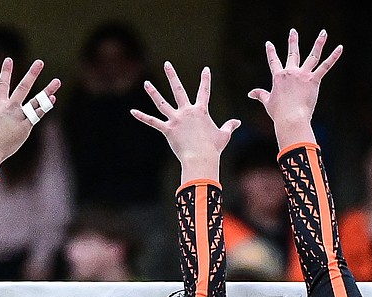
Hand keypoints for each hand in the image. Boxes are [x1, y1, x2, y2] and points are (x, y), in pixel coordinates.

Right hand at [0, 58, 60, 165]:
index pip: (2, 84)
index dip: (6, 71)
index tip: (9, 59)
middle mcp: (9, 108)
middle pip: (23, 87)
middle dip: (32, 74)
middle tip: (40, 62)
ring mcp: (18, 117)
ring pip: (36, 101)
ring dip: (47, 91)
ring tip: (57, 81)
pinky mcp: (25, 127)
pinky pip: (37, 115)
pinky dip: (45, 107)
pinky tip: (52, 99)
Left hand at [131, 63, 239, 181]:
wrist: (201, 157)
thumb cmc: (213, 148)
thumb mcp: (224, 135)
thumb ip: (230, 126)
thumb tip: (238, 122)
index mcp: (201, 111)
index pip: (204, 92)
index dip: (206, 80)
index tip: (206, 69)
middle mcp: (187, 111)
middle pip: (178, 89)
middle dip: (172, 76)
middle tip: (166, 64)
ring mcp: (176, 119)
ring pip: (162, 103)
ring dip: (153, 92)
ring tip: (146, 83)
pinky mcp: (167, 129)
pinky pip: (152, 122)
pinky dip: (142, 117)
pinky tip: (132, 111)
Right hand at [248, 29, 342, 148]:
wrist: (291, 118)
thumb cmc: (279, 113)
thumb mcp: (268, 102)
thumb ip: (260, 95)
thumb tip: (250, 93)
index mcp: (278, 77)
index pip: (274, 62)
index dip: (271, 52)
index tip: (269, 44)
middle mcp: (290, 73)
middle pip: (293, 53)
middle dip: (293, 41)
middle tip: (293, 31)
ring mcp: (303, 75)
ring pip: (312, 55)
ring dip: (319, 43)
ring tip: (323, 32)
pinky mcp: (313, 80)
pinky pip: (325, 66)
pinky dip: (333, 56)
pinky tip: (340, 47)